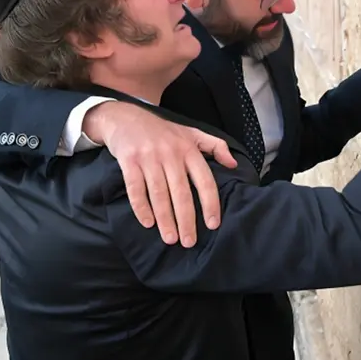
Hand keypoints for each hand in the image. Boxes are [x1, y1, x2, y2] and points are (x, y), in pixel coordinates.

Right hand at [83, 102, 238, 247]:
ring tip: (170, 238)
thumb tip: (234, 164)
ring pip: (159, 194)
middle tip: (189, 242)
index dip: (211, 204)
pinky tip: (148, 223)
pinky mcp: (129, 161)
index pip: (205, 181)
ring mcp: (149, 158)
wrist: (126, 117)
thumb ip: (216, 146)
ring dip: (165, 219)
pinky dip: (141, 207)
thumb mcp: (192, 133)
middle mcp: (171, 154)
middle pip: (182, 192)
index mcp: (189, 150)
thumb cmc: (164, 131)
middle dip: (187, 220)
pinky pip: (135, 189)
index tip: (213, 224)